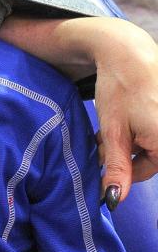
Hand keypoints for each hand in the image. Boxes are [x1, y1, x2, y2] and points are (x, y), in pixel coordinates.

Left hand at [89, 19, 157, 199]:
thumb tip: (114, 199)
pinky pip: (152, 131)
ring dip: (126, 140)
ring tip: (108, 127)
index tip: (101, 159)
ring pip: (148, 144)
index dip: (118, 169)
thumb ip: (117, 167)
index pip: (143, 172)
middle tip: (100, 140)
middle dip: (121, 152)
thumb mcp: (114, 131)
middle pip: (148, 158)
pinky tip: (121, 118)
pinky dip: (134, 129)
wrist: (127, 51)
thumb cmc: (121, 88)